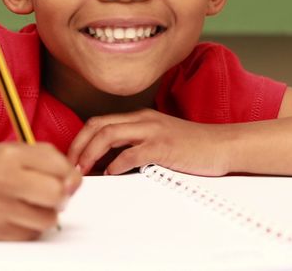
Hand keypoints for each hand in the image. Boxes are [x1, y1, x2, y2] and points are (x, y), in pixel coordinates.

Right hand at [0, 142, 81, 240]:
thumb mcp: (12, 150)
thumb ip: (47, 160)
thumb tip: (75, 184)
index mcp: (10, 154)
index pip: (59, 167)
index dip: (70, 176)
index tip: (66, 179)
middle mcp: (2, 179)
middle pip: (57, 195)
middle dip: (62, 197)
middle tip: (53, 195)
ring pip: (48, 220)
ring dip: (46, 214)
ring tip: (30, 204)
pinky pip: (30, 235)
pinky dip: (30, 227)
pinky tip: (15, 215)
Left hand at [67, 109, 232, 175]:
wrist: (222, 145)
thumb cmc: (192, 147)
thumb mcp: (158, 141)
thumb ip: (134, 147)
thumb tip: (107, 165)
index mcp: (139, 118)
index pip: (99, 122)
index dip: (80, 140)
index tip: (71, 159)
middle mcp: (143, 120)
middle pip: (97, 125)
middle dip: (78, 145)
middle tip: (69, 166)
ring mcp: (153, 131)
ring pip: (109, 134)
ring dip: (90, 153)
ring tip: (82, 170)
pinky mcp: (163, 146)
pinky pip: (133, 152)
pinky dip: (117, 163)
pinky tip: (111, 174)